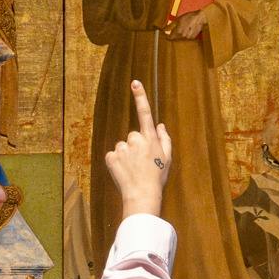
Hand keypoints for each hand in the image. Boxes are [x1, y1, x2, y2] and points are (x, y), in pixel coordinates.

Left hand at [103, 80, 172, 219]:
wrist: (142, 195)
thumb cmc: (157, 178)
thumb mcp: (168, 158)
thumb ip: (165, 139)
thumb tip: (160, 124)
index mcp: (150, 138)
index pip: (145, 113)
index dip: (140, 97)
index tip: (134, 82)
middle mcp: (135, 139)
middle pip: (132, 136)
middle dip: (135, 146)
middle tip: (141, 163)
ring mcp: (122, 148)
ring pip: (122, 147)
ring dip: (126, 155)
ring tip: (133, 170)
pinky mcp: (111, 157)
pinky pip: (113, 156)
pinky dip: (116, 163)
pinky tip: (124, 172)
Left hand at [168, 9, 207, 40]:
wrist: (200, 18)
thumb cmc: (189, 17)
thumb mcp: (177, 20)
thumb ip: (169, 26)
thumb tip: (163, 30)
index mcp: (178, 32)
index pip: (170, 38)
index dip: (167, 36)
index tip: (166, 35)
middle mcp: (183, 36)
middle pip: (175, 38)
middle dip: (174, 34)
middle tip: (177, 28)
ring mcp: (188, 37)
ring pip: (181, 38)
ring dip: (180, 34)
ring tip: (184, 27)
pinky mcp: (193, 38)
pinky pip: (187, 38)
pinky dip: (186, 34)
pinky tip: (188, 29)